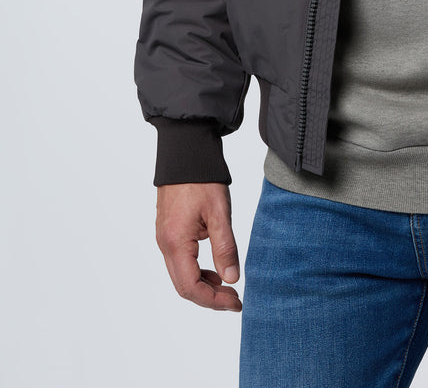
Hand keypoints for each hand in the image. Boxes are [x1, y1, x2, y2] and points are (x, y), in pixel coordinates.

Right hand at [156, 182, 241, 310]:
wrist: (185, 153)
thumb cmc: (201, 179)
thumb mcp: (219, 213)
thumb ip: (225, 248)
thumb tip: (232, 279)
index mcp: (175, 242)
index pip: (190, 287)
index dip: (213, 300)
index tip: (235, 302)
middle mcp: (165, 244)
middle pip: (183, 286)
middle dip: (210, 297)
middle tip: (235, 299)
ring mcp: (164, 238)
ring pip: (181, 275)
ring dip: (204, 285)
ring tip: (229, 285)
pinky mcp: (168, 232)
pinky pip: (180, 261)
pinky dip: (198, 271)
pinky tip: (216, 268)